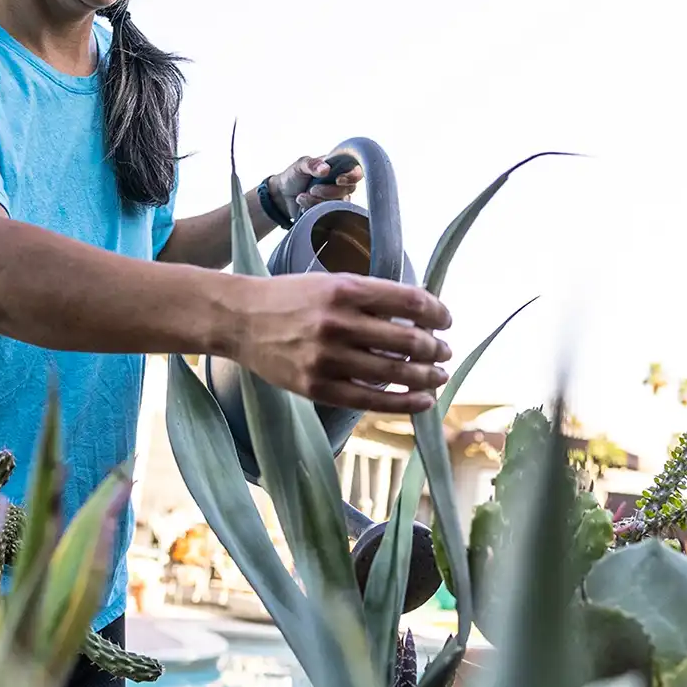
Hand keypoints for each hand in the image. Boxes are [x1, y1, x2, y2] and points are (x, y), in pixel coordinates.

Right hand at [231, 271, 451, 412]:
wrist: (240, 319)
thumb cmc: (291, 298)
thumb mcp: (332, 283)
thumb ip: (372, 297)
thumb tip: (422, 314)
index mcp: (346, 289)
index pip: (409, 301)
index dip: (437, 313)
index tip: (446, 321)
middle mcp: (338, 323)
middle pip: (408, 339)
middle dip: (436, 348)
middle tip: (445, 351)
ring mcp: (327, 358)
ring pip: (395, 372)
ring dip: (427, 375)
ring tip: (439, 375)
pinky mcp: (317, 387)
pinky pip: (372, 400)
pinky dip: (404, 403)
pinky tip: (423, 401)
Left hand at [269, 155, 363, 223]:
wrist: (282, 196)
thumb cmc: (293, 176)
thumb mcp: (300, 165)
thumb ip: (312, 164)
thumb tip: (326, 169)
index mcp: (337, 167)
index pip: (356, 171)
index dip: (351, 177)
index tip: (338, 180)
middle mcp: (341, 184)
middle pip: (348, 190)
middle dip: (328, 191)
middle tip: (312, 189)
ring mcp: (337, 199)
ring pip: (338, 204)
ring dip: (318, 201)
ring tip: (302, 197)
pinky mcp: (330, 212)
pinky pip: (329, 214)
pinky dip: (314, 209)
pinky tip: (304, 206)